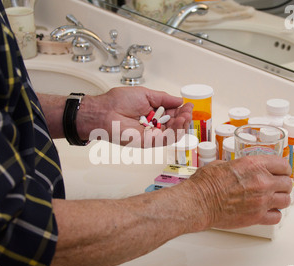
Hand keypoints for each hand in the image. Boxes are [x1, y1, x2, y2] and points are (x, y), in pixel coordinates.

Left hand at [77, 86, 192, 146]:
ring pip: (173, 134)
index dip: (182, 111)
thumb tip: (179, 99)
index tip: (188, 105)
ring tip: (185, 116)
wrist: (105, 111)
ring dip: (182, 126)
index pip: (173, 114)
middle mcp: (153, 125)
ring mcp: (151, 135)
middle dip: (184, 118)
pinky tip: (178, 122)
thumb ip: (163, 98)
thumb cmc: (118, 101)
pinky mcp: (147, 142)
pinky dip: (174, 132)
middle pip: (175, 126)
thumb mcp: (145, 94)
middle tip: (188, 111)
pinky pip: (165, 140)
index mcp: (153, 113)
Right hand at [185, 155, 291, 229]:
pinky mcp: (257, 217)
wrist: (199, 203)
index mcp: (254, 165)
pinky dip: (273, 214)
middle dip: (281, 184)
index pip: (283, 165)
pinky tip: (266, 211)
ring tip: (272, 200)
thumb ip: (237, 167)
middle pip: (287, 183)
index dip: (282, 169)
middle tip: (276, 186)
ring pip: (286, 200)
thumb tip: (238, 169)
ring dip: (279, 199)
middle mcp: (262, 181)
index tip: (280, 172)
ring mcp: (262, 200)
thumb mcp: (221, 165)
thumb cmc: (205, 184)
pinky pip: (276, 216)